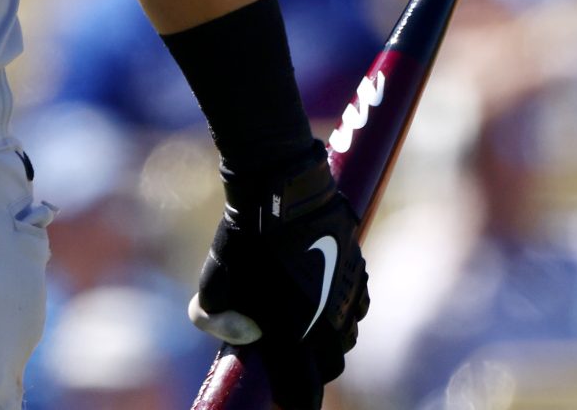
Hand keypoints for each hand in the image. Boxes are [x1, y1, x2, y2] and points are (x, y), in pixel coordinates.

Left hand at [188, 154, 369, 409]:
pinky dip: (342, 309)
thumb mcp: (216, 280)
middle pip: (330, 368)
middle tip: (287, 352)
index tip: (284, 399)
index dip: (295, 403)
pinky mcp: (360, 272)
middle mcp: (327, 324)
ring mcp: (347, 298)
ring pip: (346, 338)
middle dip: (311, 369)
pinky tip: (321, 291)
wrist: (284, 187)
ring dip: (328, 337)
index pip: (303, 396)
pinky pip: (356, 307)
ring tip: (303, 318)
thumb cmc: (245, 235)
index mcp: (292, 336)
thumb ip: (217, 318)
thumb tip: (238, 334)